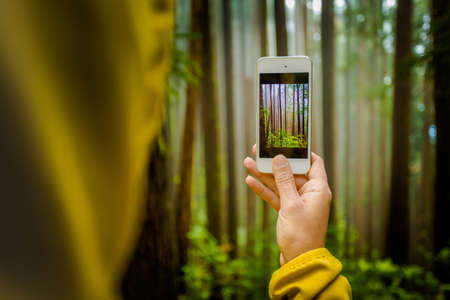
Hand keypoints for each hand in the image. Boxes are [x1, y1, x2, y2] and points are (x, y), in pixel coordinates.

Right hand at [243, 145, 331, 264]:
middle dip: (274, 162)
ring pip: (280, 183)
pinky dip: (264, 190)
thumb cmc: (301, 234)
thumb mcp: (291, 204)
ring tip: (247, 163)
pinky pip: (275, 196)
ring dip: (264, 175)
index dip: (301, 152)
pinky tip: (250, 181)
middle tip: (259, 151)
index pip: (313, 163)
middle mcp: (310, 194)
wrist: (299, 261)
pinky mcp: (288, 211)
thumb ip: (284, 180)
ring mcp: (298, 203)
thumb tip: (280, 158)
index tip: (287, 142)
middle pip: (291, 172)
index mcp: (318, 189)